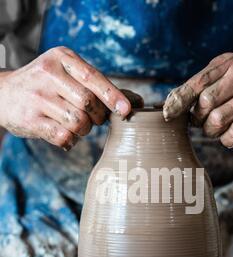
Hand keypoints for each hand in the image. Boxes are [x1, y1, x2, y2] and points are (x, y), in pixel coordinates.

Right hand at [0, 46, 140, 149]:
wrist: (5, 94)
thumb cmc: (49, 86)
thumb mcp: (71, 75)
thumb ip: (102, 87)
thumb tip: (138, 102)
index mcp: (63, 58)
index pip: (94, 78)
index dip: (113, 96)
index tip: (126, 110)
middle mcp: (48, 74)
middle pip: (89, 103)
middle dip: (97, 117)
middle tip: (92, 118)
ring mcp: (37, 97)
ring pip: (78, 122)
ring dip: (83, 130)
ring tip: (75, 125)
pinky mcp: (30, 120)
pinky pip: (63, 137)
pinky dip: (70, 141)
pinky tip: (64, 135)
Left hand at [163, 53, 232, 147]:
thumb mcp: (227, 78)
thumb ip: (202, 86)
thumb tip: (170, 103)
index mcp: (229, 63)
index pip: (196, 82)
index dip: (178, 100)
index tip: (166, 114)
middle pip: (204, 103)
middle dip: (198, 119)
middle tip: (202, 123)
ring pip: (217, 120)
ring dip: (211, 131)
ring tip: (216, 129)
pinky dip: (227, 140)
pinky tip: (230, 136)